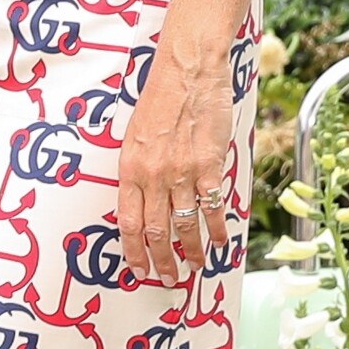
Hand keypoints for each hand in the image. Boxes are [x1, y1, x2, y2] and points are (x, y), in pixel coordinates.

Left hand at [115, 33, 238, 285]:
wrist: (187, 70)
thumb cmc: (161, 97)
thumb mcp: (135, 135)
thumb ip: (138, 169)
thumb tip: (143, 199)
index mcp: (129, 169)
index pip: (128, 222)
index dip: (133, 251)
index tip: (138, 269)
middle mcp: (152, 176)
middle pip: (156, 232)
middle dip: (161, 261)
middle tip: (168, 278)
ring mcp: (181, 173)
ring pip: (184, 226)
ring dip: (191, 251)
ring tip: (196, 265)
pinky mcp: (208, 166)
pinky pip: (212, 207)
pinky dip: (218, 229)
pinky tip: (221, 241)